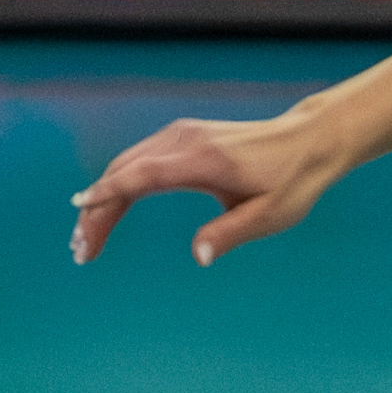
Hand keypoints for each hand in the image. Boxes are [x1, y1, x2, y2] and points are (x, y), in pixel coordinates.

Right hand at [71, 108, 350, 264]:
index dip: (106, 196)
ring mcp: (184, 135)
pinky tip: (110, 208)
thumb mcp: (270, 215)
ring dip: (103, 198)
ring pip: (127, 165)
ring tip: (88, 239)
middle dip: (96, 211)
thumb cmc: (293, 180)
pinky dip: (119, 183)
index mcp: (204, 160)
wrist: (311, 140)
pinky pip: (140, 160)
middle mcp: (187, 141)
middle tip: (82, 252)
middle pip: (124, 172)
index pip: (141, 176)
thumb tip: (198, 257)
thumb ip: (230, 234)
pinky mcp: (185, 137)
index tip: (80, 217)